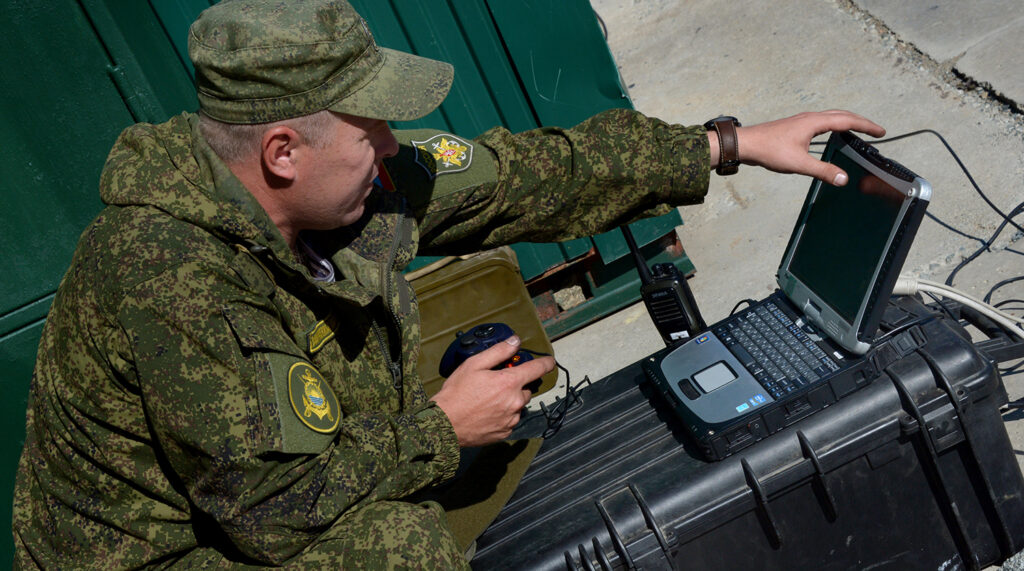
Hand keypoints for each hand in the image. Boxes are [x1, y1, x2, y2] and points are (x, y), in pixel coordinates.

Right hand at [430, 335, 555, 447]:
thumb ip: (498, 352)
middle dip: (515, 384)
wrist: (445, 424)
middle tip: (496, 383)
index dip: (545, 363)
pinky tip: (487, 412)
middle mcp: (515, 401)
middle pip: (526, 388)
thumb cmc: (457, 393)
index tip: (549, 361)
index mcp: (510, 382)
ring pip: (518, 405)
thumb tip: (514, 341)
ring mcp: (511, 419)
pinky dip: (504, 414)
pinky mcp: (505, 431)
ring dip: (510, 400)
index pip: (538, 369)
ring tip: (488, 399)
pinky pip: (511, 419)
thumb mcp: (474, 364)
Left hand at [709, 110, 885, 184]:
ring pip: (832, 117)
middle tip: (876, 131)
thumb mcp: (799, 164)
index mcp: (814, 122)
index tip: (881, 132)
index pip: (848, 121)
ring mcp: (803, 121)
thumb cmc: (769, 151)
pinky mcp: (796, 127)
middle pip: (842, 115)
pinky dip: (835, 125)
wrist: (746, 144)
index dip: (866, 126)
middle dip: (861, 122)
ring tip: (859, 130)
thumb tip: (844, 179)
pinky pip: (822, 122)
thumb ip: (822, 171)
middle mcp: (810, 118)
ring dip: (848, 122)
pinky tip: (832, 135)